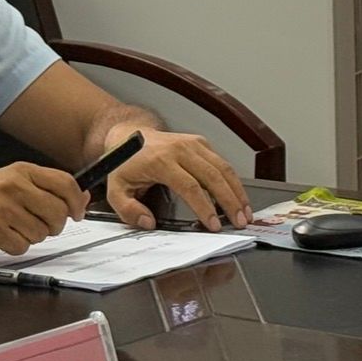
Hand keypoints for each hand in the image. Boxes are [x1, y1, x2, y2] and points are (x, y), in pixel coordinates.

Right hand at [0, 161, 87, 254]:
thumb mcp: (11, 181)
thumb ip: (45, 188)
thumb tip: (82, 198)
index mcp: (22, 171)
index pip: (65, 183)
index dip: (76, 202)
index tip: (77, 213)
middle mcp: (14, 186)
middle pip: (58, 212)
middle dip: (54, 225)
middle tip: (41, 226)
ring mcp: (3, 208)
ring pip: (41, 233)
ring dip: (32, 237)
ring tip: (13, 228)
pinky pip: (21, 246)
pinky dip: (15, 247)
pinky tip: (2, 237)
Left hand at [105, 128, 250, 231]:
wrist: (130, 135)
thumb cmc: (126, 164)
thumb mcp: (116, 189)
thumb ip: (128, 209)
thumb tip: (148, 222)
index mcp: (161, 161)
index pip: (190, 186)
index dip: (205, 207)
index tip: (213, 225)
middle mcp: (181, 149)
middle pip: (214, 176)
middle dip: (230, 201)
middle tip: (240, 221)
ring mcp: (193, 143)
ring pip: (223, 167)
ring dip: (237, 191)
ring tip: (245, 212)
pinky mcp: (201, 142)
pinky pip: (221, 162)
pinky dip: (233, 180)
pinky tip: (238, 196)